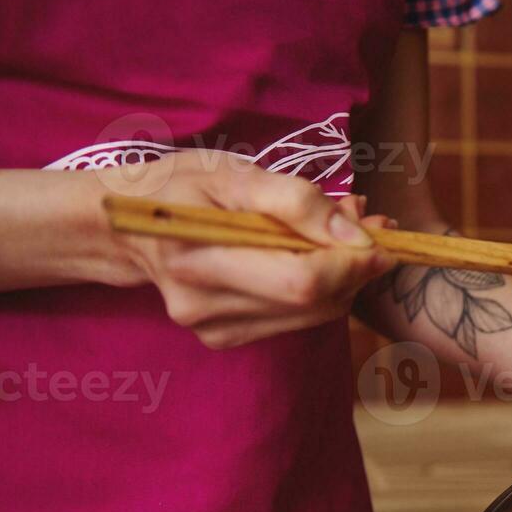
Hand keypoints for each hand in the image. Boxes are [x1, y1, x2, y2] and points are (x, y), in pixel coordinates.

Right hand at [97, 151, 394, 349]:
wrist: (130, 228)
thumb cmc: (181, 188)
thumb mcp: (234, 173)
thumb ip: (295, 200)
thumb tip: (354, 233)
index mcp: (197, 258)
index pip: (300, 282)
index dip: (351, 263)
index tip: (381, 236)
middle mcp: (202, 306)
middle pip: (313, 303)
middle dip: (354, 266)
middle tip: (368, 225)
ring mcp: (213, 329)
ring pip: (313, 314)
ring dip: (343, 277)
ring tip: (340, 233)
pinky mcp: (226, 337)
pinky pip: (297, 320)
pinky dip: (320, 291)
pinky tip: (316, 257)